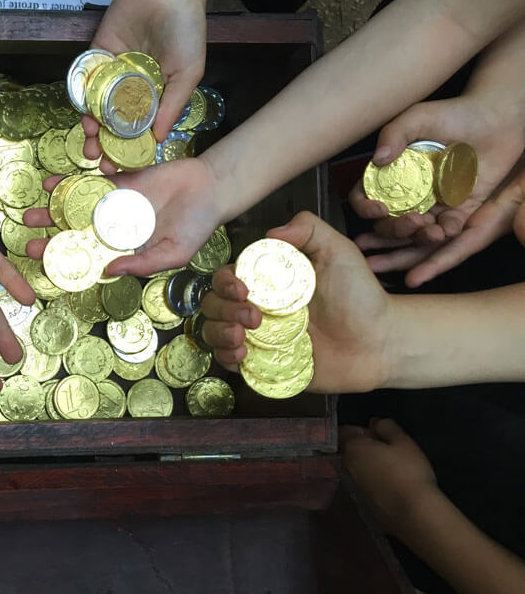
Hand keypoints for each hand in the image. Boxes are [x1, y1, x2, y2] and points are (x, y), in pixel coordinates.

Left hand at [24, 157, 227, 275]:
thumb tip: (110, 271)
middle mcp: (115, 230)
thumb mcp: (173, 253)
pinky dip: (70, 183)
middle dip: (52, 239)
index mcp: (125, 251)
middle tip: (27, 242)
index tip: (46, 267)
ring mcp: (113, 205)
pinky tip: (51, 185)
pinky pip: (89, 183)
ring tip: (31, 214)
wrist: (211, 187)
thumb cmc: (197, 226)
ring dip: (53, 212)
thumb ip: (143, 263)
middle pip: (76, 236)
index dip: (68, 263)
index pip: (90, 260)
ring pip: (77, 210)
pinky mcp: (117, 182)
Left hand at [81, 0, 205, 173]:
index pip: (139, 128)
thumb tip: (159, 140)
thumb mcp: (188, 72)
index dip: (128, 148)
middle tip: (96, 161)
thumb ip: (172, 106)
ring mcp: (112, 72)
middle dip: (104, 142)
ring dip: (91, 125)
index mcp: (156, 94)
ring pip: (96, 105)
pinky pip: (86, 80)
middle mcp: (132, 86)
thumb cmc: (186, 28)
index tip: (120, 168)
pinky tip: (83, 114)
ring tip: (88, 141)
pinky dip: (83, 98)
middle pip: (113, 121)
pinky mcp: (96, 55)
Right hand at [201, 211, 394, 392]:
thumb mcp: (338, 251)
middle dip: (223, 309)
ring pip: (213, 332)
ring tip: (242, 339)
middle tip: (252, 318)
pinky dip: (225, 357)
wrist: (380, 342)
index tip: (243, 289)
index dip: (226, 281)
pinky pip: (228, 361)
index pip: (228, 276)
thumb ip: (309, 229)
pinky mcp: (263, 364)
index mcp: (268, 281)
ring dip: (219, 333)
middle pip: (213, 304)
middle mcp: (257, 307)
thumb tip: (272, 231)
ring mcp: (258, 337)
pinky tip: (241, 354)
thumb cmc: (360, 296)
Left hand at [341, 418, 440, 534]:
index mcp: (352, 448)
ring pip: (359, 466)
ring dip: (371, 462)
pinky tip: (393, 481)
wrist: (413, 512)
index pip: (346, 431)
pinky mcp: (362, 500)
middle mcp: (347, 465)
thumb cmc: (408, 470)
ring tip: (394, 464)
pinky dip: (375, 478)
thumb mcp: (403, 441)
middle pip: (352, 449)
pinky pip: (366, 481)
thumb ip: (386, 427)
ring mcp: (353, 485)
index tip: (379, 432)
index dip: (362, 429)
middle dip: (366, 445)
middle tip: (390, 448)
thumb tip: (374, 422)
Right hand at [350, 91, 524, 285]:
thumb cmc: (456, 113)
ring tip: (430, 232)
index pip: (366, 195)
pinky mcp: (459, 208)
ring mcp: (433, 202)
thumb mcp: (418, 117)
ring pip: (416, 231)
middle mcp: (409, 190)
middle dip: (395, 229)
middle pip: (389, 221)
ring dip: (418, 238)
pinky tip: (447, 229)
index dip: (365, 206)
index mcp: (392, 172)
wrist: (498, 118)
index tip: (379, 208)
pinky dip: (446, 233)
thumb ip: (394, 134)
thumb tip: (377, 159)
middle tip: (411, 221)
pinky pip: (448, 228)